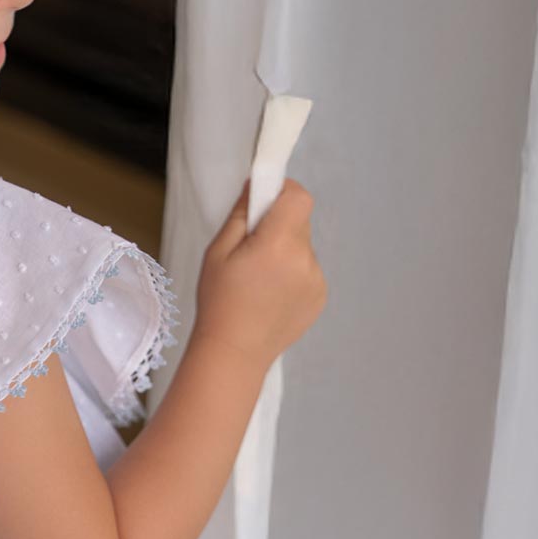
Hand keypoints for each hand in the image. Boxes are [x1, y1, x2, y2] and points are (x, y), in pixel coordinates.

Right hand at [191, 177, 327, 371]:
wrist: (235, 352)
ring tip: (259, 280)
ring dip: (285, 251)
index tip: (265, 202)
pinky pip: (308, 270)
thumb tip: (257, 186)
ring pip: (303, 247)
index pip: (298, 197)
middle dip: (278, 225)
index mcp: (278, 244)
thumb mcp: (217, 252)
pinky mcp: (320, 296)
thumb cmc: (219, 302)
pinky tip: (270, 294)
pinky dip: (292, 273)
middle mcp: (304, 260)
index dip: (283, 192)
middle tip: (251, 249)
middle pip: (300, 221)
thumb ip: (242, 214)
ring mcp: (316, 279)